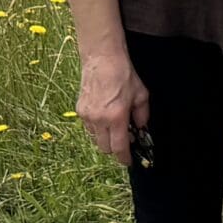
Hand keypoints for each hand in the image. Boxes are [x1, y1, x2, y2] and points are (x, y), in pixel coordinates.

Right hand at [77, 49, 149, 165]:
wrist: (102, 60)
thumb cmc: (124, 75)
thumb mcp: (141, 95)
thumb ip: (142, 115)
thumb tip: (141, 128)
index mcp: (116, 117)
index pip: (119, 147)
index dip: (124, 158)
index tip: (128, 162)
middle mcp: (99, 119)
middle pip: (105, 147)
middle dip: (115, 149)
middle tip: (126, 140)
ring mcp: (87, 116)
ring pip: (95, 139)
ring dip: (105, 138)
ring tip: (116, 127)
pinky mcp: (80, 110)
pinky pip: (88, 128)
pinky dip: (97, 128)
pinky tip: (105, 118)